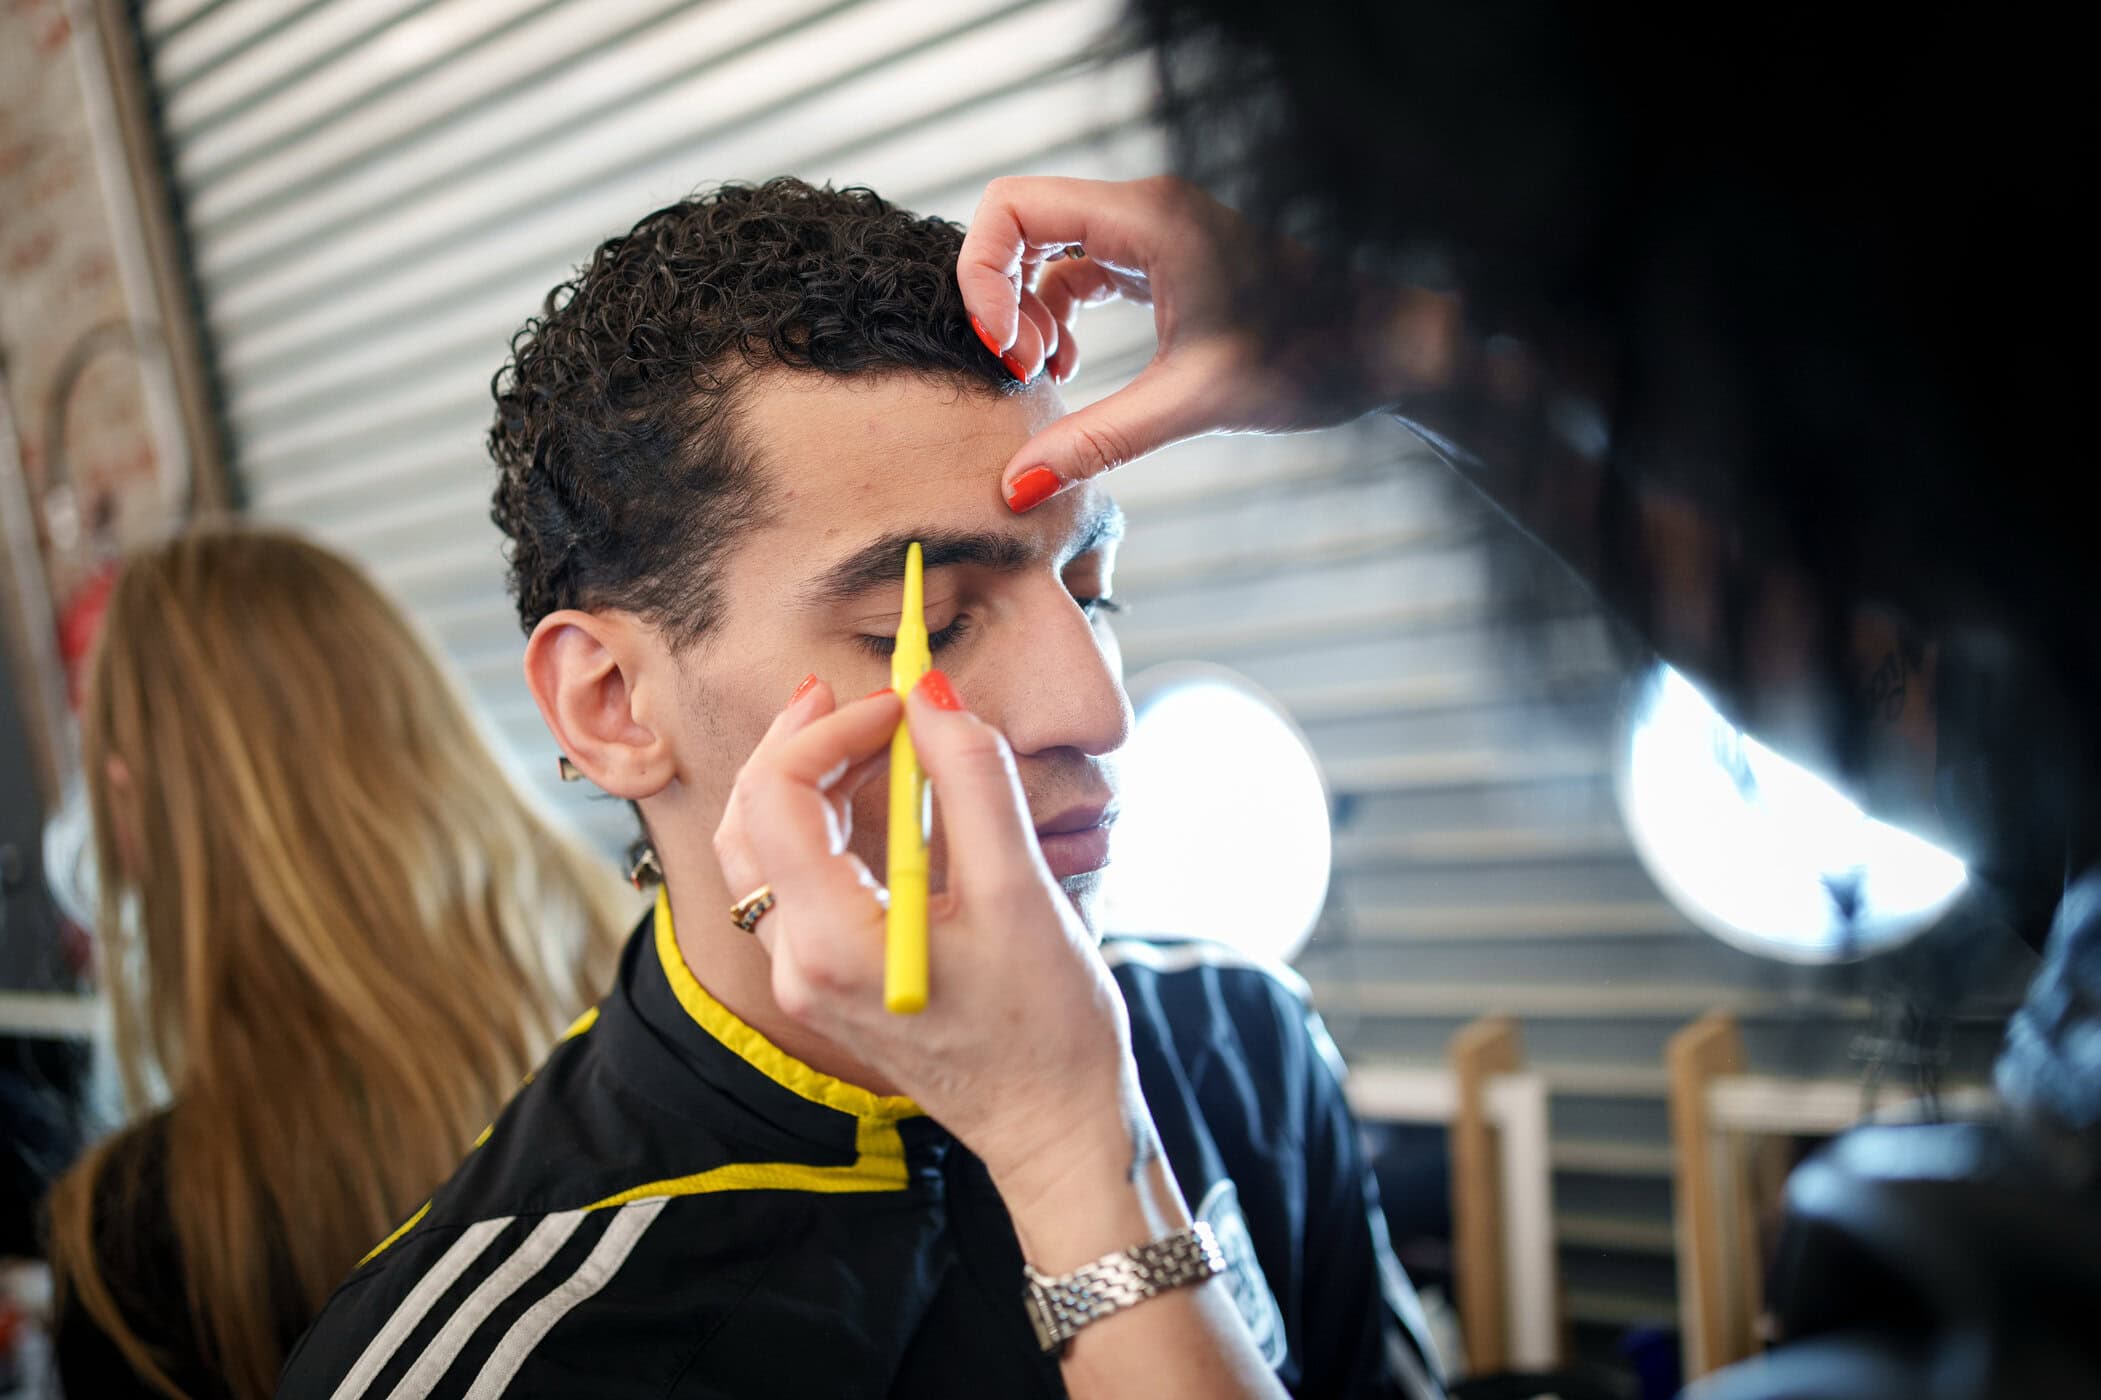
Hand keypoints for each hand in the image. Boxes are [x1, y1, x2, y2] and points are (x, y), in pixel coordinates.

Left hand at [712, 673, 1140, 1195]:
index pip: (778, 799)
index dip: (829, 731)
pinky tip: (871, 796)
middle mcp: (797, 964)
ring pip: (761, 852)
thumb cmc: (1049, 1027)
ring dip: (805, 781)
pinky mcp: (826, 982)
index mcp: (832, 943)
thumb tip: (932, 696)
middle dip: (800, 744)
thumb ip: (973, 782)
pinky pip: (793, 884)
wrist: (1054, 1129)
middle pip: (749, 822)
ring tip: (866, 733)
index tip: (899, 704)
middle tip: (860, 697)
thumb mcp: (1022, 891)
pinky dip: (820, 826)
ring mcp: (805, 979)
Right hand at [958, 175, 1461, 508]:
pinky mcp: (1165, 260)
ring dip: (1031, 313)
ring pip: (1050, 250)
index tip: (1002, 348)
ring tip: (1049, 376)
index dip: (982, 273)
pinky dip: (1063, 316)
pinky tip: (1074, 368)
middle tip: (1022, 370)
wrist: (1387, 349)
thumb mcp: (1194, 405)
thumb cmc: (1313, 359)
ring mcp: (1155, 232)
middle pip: (1022, 223)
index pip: (1012, 205)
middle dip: (1002, 298)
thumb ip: (1098, 441)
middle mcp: (1146, 210)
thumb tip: (1016, 487)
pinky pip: (1084, 271)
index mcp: (1149, 218)